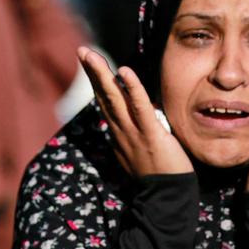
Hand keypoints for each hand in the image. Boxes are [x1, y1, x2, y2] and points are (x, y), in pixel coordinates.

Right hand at [78, 47, 192, 177]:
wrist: (166, 198)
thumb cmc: (160, 174)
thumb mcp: (143, 147)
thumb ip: (141, 128)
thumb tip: (147, 109)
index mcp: (119, 134)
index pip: (106, 102)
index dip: (98, 81)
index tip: (90, 62)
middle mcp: (121, 131)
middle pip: (103, 96)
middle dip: (92, 72)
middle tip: (82, 50)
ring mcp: (133, 133)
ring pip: (114, 98)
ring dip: (101, 75)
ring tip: (90, 55)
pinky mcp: (150, 134)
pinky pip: (139, 108)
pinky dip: (132, 88)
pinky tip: (124, 71)